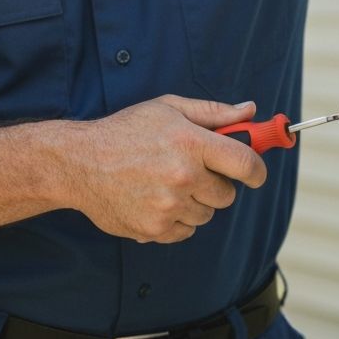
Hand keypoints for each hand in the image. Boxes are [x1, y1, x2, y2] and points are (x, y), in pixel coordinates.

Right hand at [64, 95, 266, 243]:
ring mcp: (168, 206)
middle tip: (193, 169)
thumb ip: (213, 112)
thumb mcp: (168, 108)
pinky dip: (177, 219)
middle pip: (228, 194)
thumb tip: (250, 111)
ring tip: (166, 181)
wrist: (80, 162)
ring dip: (195, 201)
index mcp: (190, 142)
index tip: (255, 172)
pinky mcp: (155, 230)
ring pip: (206, 213)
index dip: (257, 170)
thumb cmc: (126, 130)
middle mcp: (183, 176)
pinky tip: (155, 199)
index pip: (246, 164)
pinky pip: (186, 231)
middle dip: (217, 183)